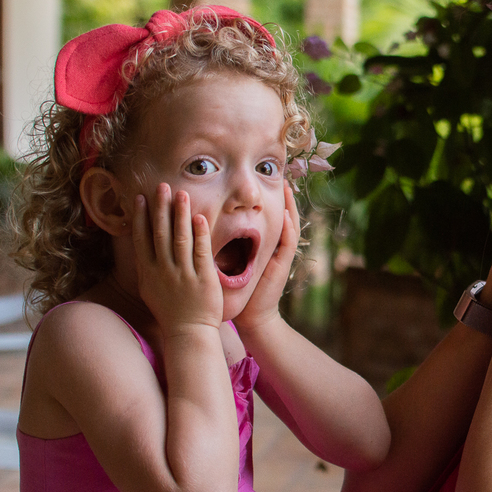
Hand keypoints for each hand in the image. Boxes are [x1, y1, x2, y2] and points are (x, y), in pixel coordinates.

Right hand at [132, 184, 223, 336]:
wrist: (189, 333)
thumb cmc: (171, 312)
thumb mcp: (150, 290)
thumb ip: (147, 269)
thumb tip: (141, 249)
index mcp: (147, 274)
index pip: (141, 239)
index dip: (140, 217)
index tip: (139, 198)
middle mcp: (162, 271)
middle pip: (159, 233)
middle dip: (160, 208)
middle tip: (161, 186)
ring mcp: (182, 274)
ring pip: (179, 238)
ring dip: (179, 214)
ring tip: (181, 194)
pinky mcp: (202, 278)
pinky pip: (200, 251)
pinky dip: (199, 233)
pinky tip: (199, 217)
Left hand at [234, 180, 299, 331]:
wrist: (251, 316)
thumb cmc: (237, 292)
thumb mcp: (229, 262)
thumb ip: (222, 246)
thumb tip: (201, 228)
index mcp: (260, 246)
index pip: (263, 217)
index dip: (262, 200)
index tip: (257, 181)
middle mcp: (273, 248)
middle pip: (280, 216)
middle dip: (281, 197)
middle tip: (280, 175)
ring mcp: (280, 256)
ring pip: (289, 225)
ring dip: (289, 206)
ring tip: (287, 187)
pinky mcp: (283, 266)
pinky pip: (288, 243)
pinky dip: (289, 228)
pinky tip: (286, 215)